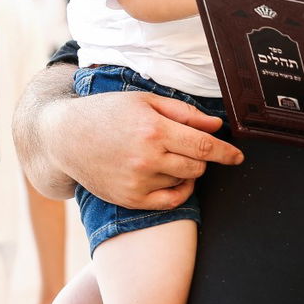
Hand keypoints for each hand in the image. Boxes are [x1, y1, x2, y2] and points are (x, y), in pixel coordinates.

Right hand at [48, 91, 242, 208]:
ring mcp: (137, 182)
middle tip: (186, 146)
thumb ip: (185, 114)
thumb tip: (217, 127)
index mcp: (154, 130)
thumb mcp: (146, 101)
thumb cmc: (108, 112)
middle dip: (201, 157)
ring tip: (164, 155)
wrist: (65, 137)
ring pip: (184, 181)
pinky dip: (179, 191)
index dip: (226, 153)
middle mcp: (147, 158)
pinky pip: (169, 201)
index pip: (203, 146)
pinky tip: (173, 177)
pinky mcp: (129, 199)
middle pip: (197, 165)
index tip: (239, 157)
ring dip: (185, 170)